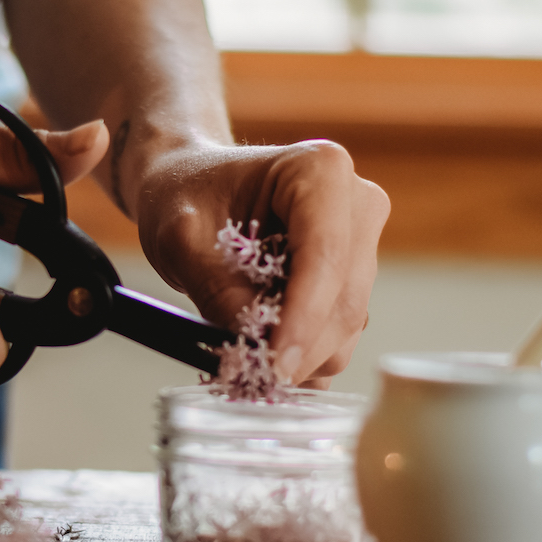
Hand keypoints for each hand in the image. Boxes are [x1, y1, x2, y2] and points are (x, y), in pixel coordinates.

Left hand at [136, 139, 388, 386]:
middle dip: (299, 347)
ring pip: (347, 327)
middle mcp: (356, 204)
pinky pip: (339, 335)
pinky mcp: (353, 280)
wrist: (192, 189)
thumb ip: (216, 290)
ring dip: (298, 354)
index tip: (273, 363)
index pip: (325, 257)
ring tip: (244, 349)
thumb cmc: (185, 195)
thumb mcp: (180, 239)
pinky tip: (261, 348)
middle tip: (248, 371)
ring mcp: (361, 245)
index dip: (302, 319)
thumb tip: (257, 348)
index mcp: (320, 170)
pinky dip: (301, 354)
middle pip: (345, 301)